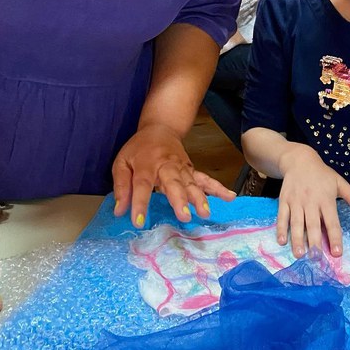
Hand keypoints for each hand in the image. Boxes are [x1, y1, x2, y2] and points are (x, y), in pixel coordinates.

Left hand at [112, 123, 235, 227]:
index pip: (141, 185)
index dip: (139, 203)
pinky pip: (205, 179)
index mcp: (145, 164)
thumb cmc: (138, 149)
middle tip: (184, 216)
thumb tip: (119, 210)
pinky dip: (218, 188)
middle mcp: (165, 166)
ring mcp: (181, 168)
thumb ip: (120, 185)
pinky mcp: (191, 170)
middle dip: (178, 199)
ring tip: (205, 212)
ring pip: (191, 183)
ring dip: (199, 198)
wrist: (160, 128)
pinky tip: (229, 197)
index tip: (139, 221)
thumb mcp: (122, 162)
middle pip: (172, 182)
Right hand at [276, 143, 349, 258]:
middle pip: (313, 224)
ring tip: (299, 254)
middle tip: (316, 259)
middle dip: (314, 242)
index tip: (337, 253)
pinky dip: (281, 228)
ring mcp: (296, 201)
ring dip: (297, 239)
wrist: (299, 160)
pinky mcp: (284, 200)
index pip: (332, 221)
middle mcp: (310, 201)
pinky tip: (281, 241)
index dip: (335, 237)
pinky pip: (282, 216)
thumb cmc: (321, 174)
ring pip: (296, 223)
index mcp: (326, 199)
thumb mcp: (338, 181)